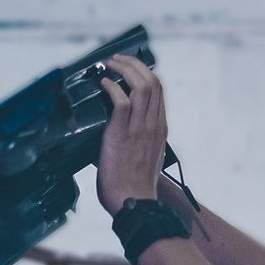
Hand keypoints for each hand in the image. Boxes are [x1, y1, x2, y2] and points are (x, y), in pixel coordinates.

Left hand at [95, 53, 168, 216]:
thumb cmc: (135, 186)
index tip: (128, 67)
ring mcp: (140, 129)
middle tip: (116, 60)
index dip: (144, 72)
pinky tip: (103, 84)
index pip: (159, 90)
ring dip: (123, 69)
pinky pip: (121, 100)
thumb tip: (118, 127)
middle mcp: (153, 125)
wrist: (134, 204)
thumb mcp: (145, 157)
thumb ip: (138, 139)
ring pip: (140, 85)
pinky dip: (112, 87)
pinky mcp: (122, 134)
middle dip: (133, 64)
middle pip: (152, 81)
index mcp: (160, 129)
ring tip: (109, 65)